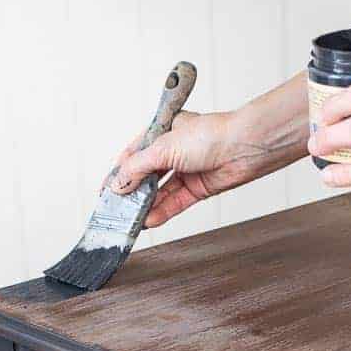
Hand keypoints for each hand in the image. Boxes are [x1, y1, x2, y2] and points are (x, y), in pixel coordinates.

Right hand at [108, 110, 260, 227]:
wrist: (244, 147)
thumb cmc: (209, 135)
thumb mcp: (163, 147)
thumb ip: (137, 167)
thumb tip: (117, 183)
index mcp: (162, 131)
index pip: (133, 154)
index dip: (118, 173)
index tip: (106, 191)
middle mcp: (173, 150)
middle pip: (146, 175)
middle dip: (131, 192)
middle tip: (116, 209)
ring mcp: (186, 170)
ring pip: (160, 191)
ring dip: (146, 205)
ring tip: (131, 219)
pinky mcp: (198, 187)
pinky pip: (175, 201)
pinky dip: (162, 211)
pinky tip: (149, 220)